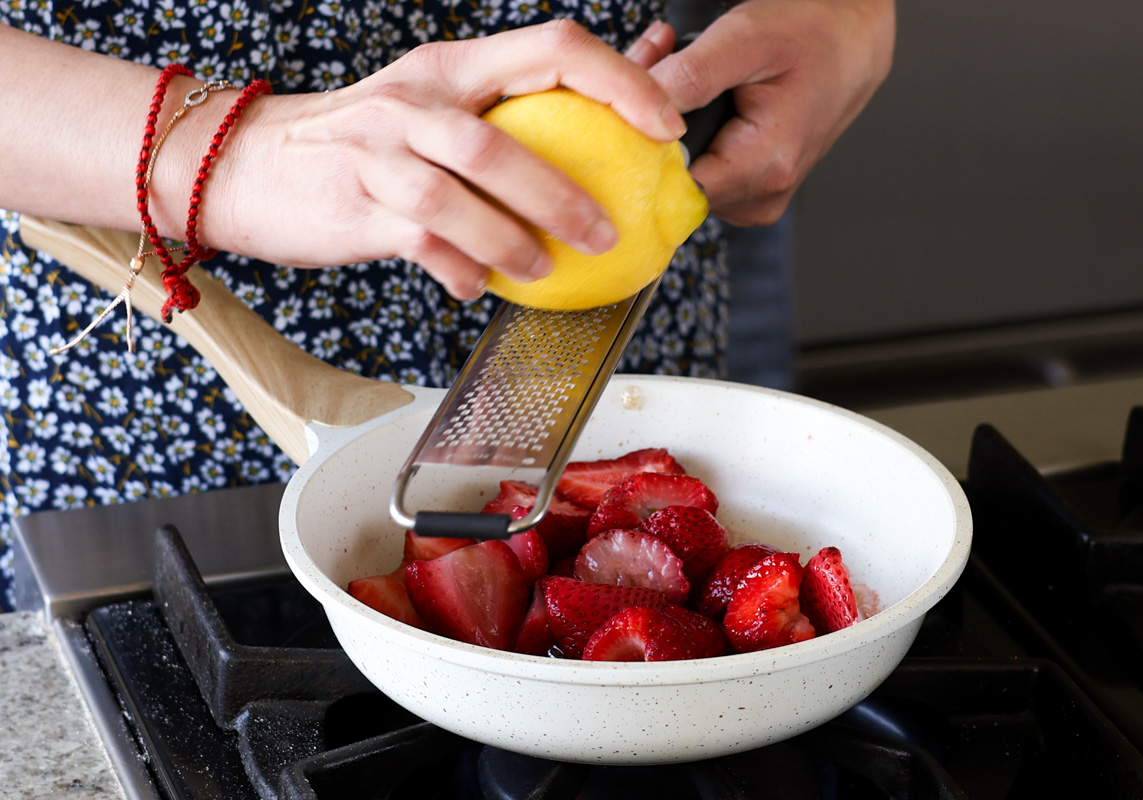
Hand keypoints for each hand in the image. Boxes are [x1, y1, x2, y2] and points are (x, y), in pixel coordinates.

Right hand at [205, 20, 685, 298]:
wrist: (244, 164)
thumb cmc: (357, 144)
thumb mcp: (430, 108)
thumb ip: (507, 120)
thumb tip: (608, 128)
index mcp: (452, 66)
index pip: (553, 48)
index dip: (619, 82)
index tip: (664, 126)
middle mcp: (416, 99)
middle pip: (505, 137)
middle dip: (566, 192)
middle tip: (609, 232)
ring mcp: (379, 153)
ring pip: (461, 193)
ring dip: (514, 239)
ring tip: (544, 269)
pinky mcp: (354, 206)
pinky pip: (421, 242)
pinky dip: (458, 268)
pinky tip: (474, 285)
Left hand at [644, 0, 895, 225]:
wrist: (852, 40)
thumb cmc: (812, 34)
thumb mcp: (745, 40)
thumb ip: (689, 79)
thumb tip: (635, 115)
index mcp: (765, 167)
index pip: (671, 189)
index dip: (641, 147)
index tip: (632, 99)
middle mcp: (761, 196)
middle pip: (672, 183)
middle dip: (650, 128)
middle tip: (654, 65)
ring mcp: (757, 198)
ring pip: (682, 178)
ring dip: (665, 128)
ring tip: (676, 72)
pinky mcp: (752, 190)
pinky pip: (701, 173)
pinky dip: (686, 136)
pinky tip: (693, 97)